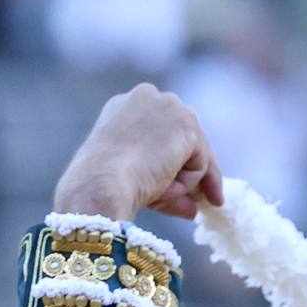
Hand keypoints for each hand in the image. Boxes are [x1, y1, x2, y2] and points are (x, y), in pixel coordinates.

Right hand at [51, 83, 224, 222]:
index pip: (159, 130)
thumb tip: (192, 210)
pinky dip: (186, 183)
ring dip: (183, 182)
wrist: (98, 186)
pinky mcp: (187, 125)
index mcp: (123, 106)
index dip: (170, 157)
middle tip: (208, 200)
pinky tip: (161, 188)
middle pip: (183, 135)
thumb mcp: (129, 179)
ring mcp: (170, 107)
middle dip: (192, 170)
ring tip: (158, 198)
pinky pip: (199, 163)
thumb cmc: (100, 187)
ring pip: (192, 151)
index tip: (176, 182)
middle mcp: (148, 96)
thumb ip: (162, 186)